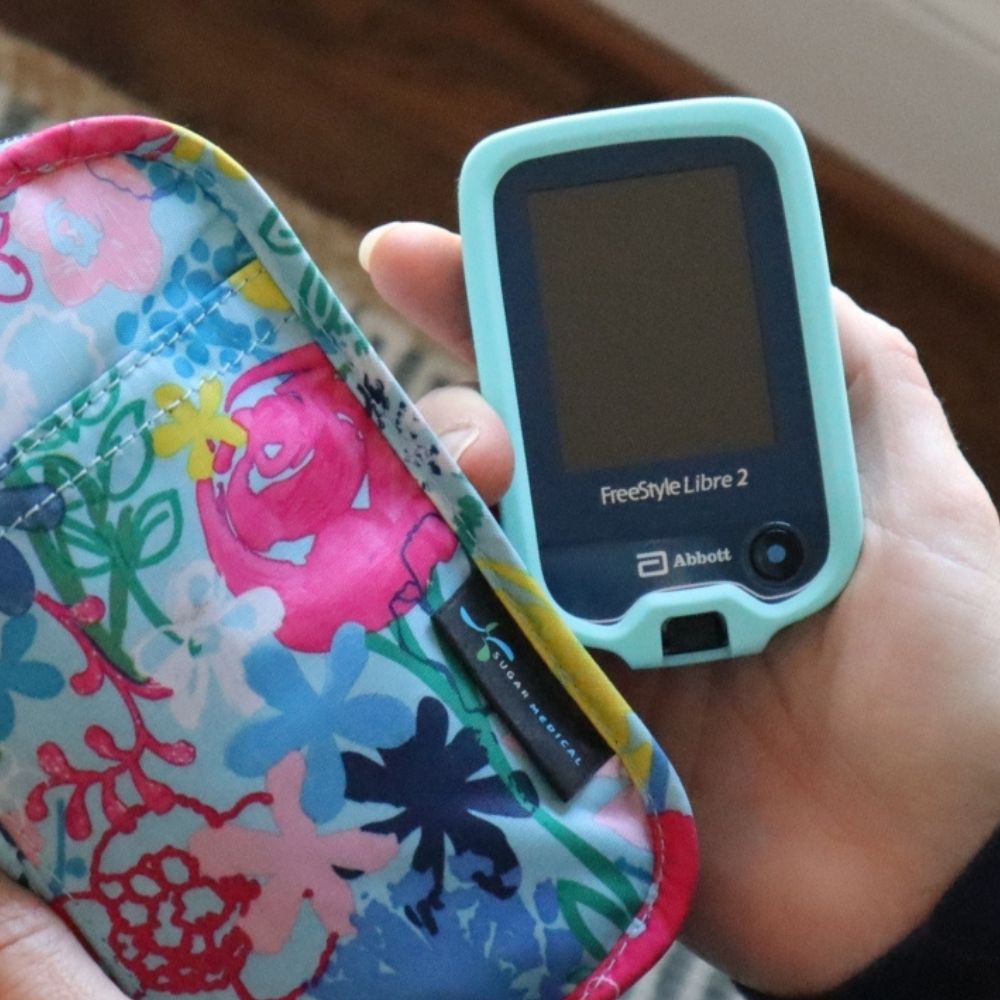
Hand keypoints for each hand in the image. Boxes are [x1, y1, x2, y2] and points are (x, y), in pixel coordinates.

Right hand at [362, 221, 999, 995]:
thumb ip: (851, 380)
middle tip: (434, 379)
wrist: (934, 875)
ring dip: (439, 494)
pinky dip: (432, 604)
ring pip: (466, 539)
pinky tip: (406, 571)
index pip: (582, 372)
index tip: (418, 251)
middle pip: (500, 448)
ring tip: (457, 482)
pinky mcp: (553, 715)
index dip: (498, 302)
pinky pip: (470, 647)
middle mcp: (622, 543)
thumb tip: (780, 264)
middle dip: (453, 396)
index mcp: (696, 480)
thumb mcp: (919, 498)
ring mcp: (577, 628)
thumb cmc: (956, 679)